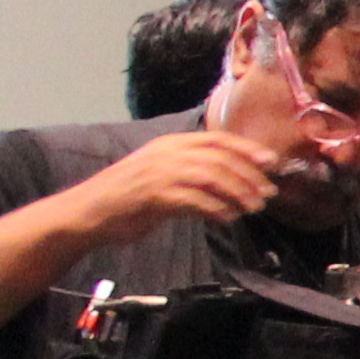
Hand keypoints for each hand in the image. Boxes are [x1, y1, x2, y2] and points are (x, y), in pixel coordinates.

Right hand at [83, 129, 283, 237]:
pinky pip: (195, 200)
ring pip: (212, 177)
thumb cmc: (128, 198)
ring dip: (238, 193)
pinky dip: (216, 209)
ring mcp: (158, 173)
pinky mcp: (153, 195)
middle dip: (249, 176)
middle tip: (267, 195)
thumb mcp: (163, 178)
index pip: (217, 139)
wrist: (87, 213)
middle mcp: (166, 153)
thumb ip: (194, 176)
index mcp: (170, 144)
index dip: (247, 149)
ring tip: (253, 208)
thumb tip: (235, 185)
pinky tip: (228, 218)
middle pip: (220, 158)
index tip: (272, 162)